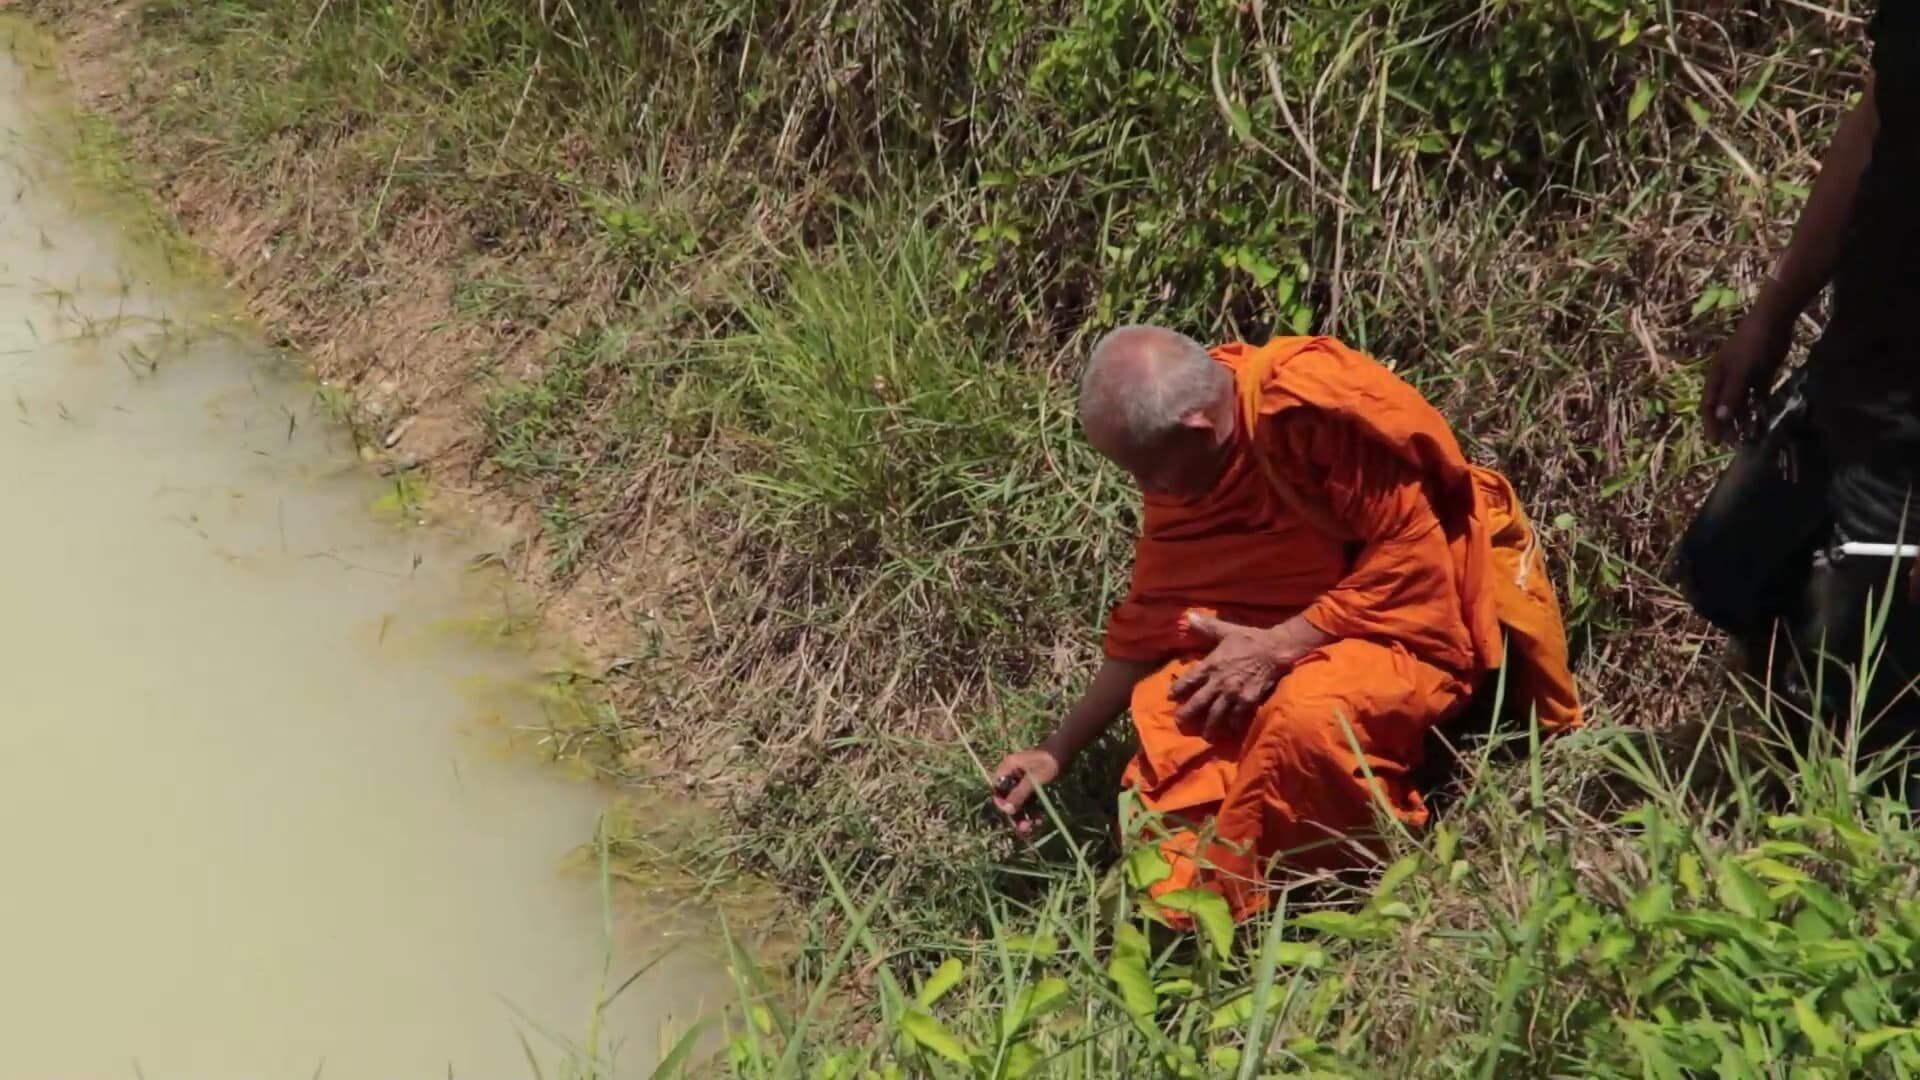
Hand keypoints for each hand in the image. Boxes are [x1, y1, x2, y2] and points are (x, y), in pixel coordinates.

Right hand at [990, 747, 1063, 837]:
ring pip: (1019, 802)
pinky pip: (1028, 800)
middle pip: (1008, 798)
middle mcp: (1012, 774)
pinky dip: (1033, 810)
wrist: (1067, 750)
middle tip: (1025, 829)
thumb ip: (1020, 793)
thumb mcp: (1035, 778)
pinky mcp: (1032, 784)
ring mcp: (1022, 780)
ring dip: (1025, 815)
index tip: (1012, 815)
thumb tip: (1007, 810)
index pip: (998, 789)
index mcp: (1008, 768)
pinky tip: (1040, 820)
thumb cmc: (1050, 760)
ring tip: (1035, 827)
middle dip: (1015, 814)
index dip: (1003, 804)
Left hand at [1170, 614, 1328, 737]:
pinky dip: (1232, 725)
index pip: (1189, 680)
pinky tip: (1229, 730)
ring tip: (1205, 735)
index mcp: (1211, 664)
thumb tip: (1188, 616)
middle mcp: (1219, 682)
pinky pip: (1237, 717)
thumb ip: (1206, 627)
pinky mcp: (1248, 701)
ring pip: (1216, 714)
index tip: (1171, 697)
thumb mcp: (1226, 630)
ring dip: (1209, 725)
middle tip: (1179, 722)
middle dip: (1187, 713)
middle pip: (1198, 702)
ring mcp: (1233, 693)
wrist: (1275, 650)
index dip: (1178, 690)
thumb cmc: (1250, 639)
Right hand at [1704, 304, 1792, 444]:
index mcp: (1716, 377)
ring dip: (1744, 418)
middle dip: (1728, 425)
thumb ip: (1732, 394)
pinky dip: (1759, 407)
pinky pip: (1757, 396)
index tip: (1716, 442)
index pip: (1709, 406)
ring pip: (1741, 403)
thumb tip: (1720, 418)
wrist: (1773, 322)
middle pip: (1724, 407)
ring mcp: (1744, 377)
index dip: (1712, 424)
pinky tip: (1764, 418)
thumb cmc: (1752, 345)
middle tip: (1736, 444)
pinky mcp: (1761, 375)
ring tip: (1751, 435)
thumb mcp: (1741, 371)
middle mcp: (1728, 379)